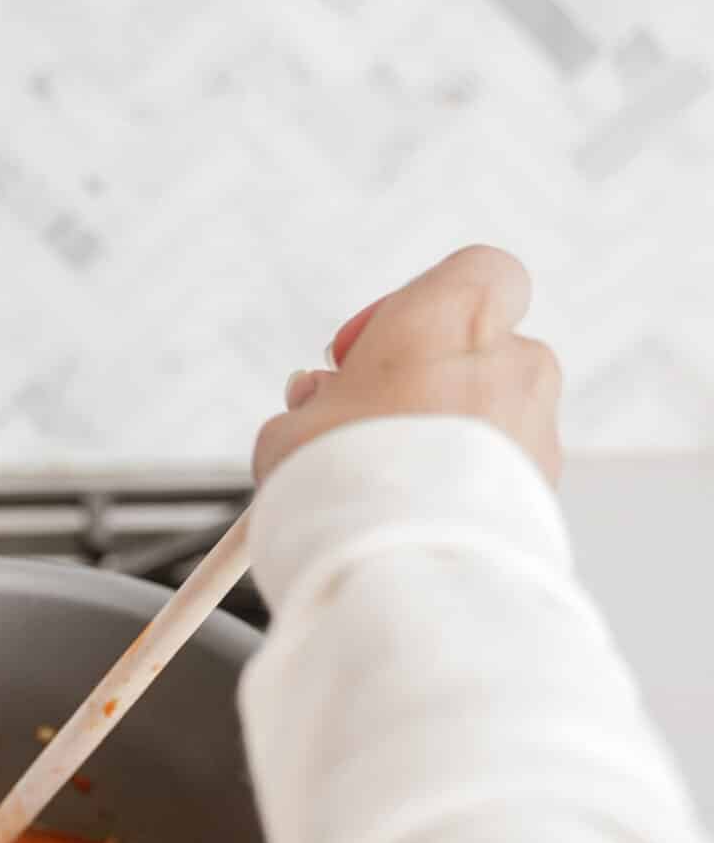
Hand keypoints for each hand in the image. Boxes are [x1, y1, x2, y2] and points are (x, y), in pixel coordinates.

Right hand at [253, 245, 563, 488]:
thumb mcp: (294, 426)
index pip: (479, 270)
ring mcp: (538, 427)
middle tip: (368, 423)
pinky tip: (418, 517)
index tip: (365, 349)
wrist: (401, 572)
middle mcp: (511, 361)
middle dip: (427, 382)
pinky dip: (470, 483)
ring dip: (451, 437)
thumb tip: (322, 406)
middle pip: (481, 349)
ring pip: (496, 414)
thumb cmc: (344, 485)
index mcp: (453, 317)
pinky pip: (504, 470)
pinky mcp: (547, 488)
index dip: (419, 303)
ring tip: (387, 484)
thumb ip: (317, 402)